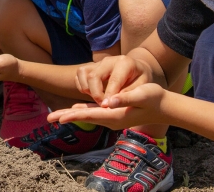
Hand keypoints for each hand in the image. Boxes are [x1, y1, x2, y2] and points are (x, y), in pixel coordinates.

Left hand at [47, 83, 167, 129]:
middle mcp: (111, 119)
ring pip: (87, 115)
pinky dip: (82, 110)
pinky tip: (75, 108)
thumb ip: (125, 98)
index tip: (59, 117)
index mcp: (115, 115)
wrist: (165, 107)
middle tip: (48, 118)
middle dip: (66, 116)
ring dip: (71, 114)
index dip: (73, 114)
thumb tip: (108, 102)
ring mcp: (112, 117)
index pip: (90, 114)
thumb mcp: (141, 95)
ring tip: (56, 115)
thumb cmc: (154, 98)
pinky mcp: (113, 113)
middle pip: (84, 116)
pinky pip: (93, 112)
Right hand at [75, 54, 153, 105]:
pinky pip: (79, 75)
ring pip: (83, 73)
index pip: (113, 80)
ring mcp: (98, 62)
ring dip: (87, 89)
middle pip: (93, 76)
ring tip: (98, 99)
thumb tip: (112, 103)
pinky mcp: (90, 66)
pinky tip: (92, 94)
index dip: (109, 95)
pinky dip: (82, 87)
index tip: (108, 107)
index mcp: (124, 63)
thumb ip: (128, 95)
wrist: (136, 68)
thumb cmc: (141, 80)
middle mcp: (109, 60)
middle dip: (95, 94)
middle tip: (103, 106)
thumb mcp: (142, 87)